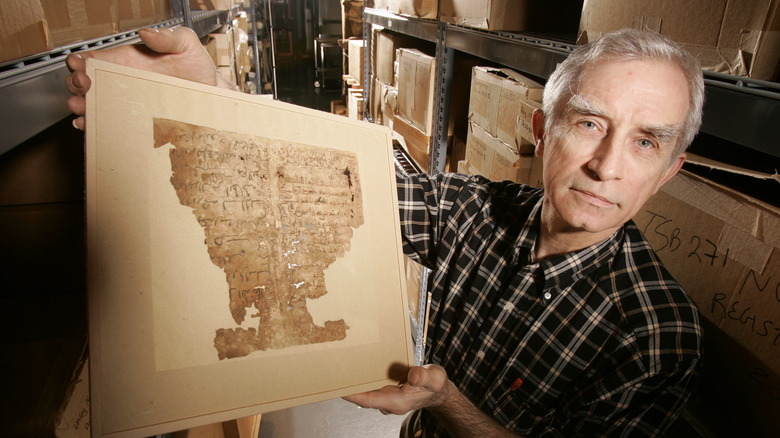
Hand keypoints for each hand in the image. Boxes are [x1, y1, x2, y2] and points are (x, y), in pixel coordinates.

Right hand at [65, 26, 216, 129]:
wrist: (211, 94)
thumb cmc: (198, 68)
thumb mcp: (186, 45)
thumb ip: (168, 37)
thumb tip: (147, 33)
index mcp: (127, 61)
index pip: (94, 59)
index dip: (80, 60)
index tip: (78, 63)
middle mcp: (122, 82)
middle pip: (87, 82)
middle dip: (77, 83)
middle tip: (82, 86)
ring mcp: (127, 102)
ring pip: (94, 104)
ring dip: (82, 107)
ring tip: (82, 108)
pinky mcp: (134, 120)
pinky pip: (109, 124)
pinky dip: (94, 125)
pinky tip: (90, 125)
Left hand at [343, 364, 449, 414]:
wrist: (437, 391)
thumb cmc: (435, 385)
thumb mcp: (435, 378)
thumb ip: (424, 377)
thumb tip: (414, 375)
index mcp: (397, 402)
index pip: (369, 400)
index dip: (353, 395)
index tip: (338, 389)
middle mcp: (388, 402)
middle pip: (363, 396)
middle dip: (349, 386)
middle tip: (333, 372)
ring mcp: (386, 397)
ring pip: (365, 391)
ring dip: (354, 381)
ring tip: (340, 366)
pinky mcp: (386, 391)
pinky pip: (370, 386)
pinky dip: (362, 378)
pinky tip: (355, 367)